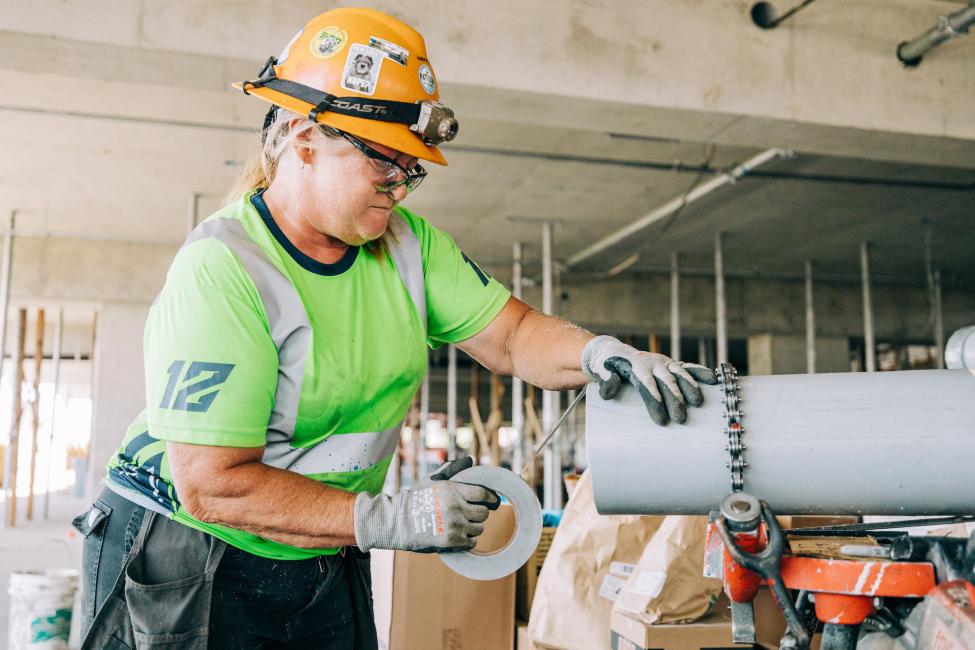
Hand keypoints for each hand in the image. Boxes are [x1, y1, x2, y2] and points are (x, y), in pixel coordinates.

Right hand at [353, 456, 499, 552]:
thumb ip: (452, 469)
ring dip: (474, 527)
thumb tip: (470, 461)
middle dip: (480, 514)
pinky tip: (460, 535)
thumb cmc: (416, 499)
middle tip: (471, 514)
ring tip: (462, 524)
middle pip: (484, 513)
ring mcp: (454, 525)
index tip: (492, 501)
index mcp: (453, 490)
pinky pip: (472, 542)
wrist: (398, 521)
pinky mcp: (450, 541)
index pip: (483, 494)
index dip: (491, 498)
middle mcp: (455, 507)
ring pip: (479, 528)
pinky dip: (468, 540)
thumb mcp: (433, 480)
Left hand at [581, 335, 717, 424]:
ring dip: (691, 386)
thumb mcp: (601, 373)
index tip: (661, 420)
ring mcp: (664, 363)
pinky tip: (714, 380)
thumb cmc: (607, 368)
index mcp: (636, 367)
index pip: (646, 385)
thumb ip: (606, 382)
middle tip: (681, 419)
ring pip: (680, 373)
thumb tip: (608, 393)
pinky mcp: (672, 365)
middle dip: (675, 399)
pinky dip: (700, 372)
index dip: (654, 401)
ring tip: (699, 403)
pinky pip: (688, 368)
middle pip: (666, 382)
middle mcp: (652, 364)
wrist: (614, 352)